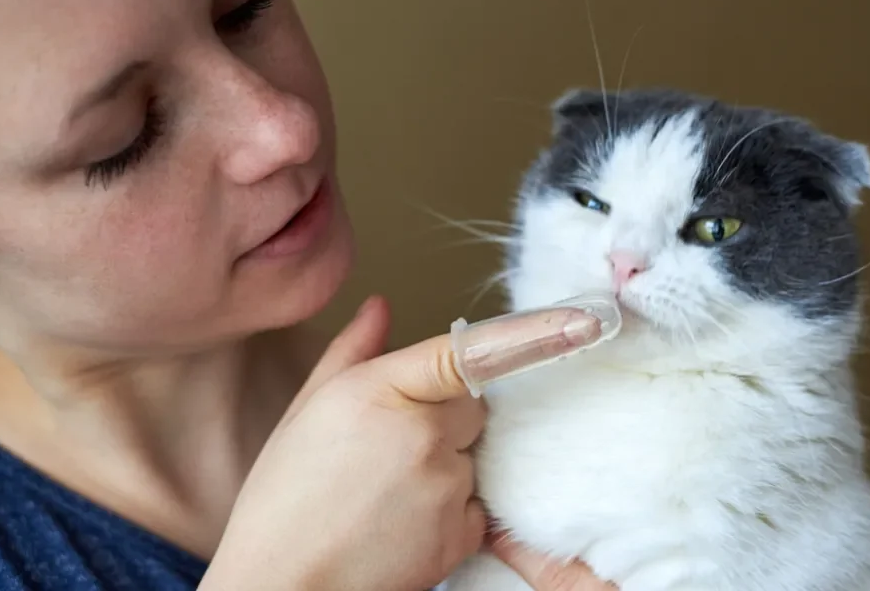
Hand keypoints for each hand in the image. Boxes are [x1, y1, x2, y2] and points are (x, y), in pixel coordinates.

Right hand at [201, 295, 602, 590]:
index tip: (586, 321)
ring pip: (473, 456)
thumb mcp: (308, 409)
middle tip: (389, 448)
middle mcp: (423, 432)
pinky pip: (476, 503)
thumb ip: (353, 350)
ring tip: (385, 493)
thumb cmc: (284, 497)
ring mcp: (446, 485)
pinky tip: (402, 521)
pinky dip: (451, 509)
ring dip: (445, 465)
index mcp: (381, 390)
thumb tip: (381, 306)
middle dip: (445, 418)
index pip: (472, 351)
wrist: (283, 581)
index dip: (537, 333)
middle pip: (475, 406)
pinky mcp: (459, 532)